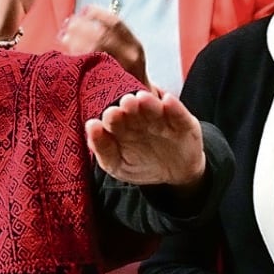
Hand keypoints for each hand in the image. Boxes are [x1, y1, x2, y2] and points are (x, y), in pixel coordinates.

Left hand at [59, 5, 146, 83]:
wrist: (136, 102)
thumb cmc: (126, 74)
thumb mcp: (127, 53)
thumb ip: (112, 38)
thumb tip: (82, 21)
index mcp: (135, 45)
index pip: (116, 23)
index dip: (98, 13)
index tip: (83, 10)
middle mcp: (131, 57)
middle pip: (102, 35)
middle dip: (82, 27)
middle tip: (68, 24)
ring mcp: (120, 72)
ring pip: (94, 50)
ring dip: (75, 40)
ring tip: (64, 36)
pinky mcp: (108, 85)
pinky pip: (88, 68)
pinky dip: (76, 57)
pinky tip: (67, 54)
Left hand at [86, 89, 204, 187]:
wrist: (175, 174)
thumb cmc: (141, 165)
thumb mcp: (118, 165)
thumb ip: (103, 149)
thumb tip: (90, 125)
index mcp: (121, 126)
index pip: (114, 119)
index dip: (112, 117)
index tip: (110, 115)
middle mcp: (140, 118)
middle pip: (134, 110)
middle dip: (129, 106)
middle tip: (126, 102)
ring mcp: (162, 119)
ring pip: (154, 109)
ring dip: (149, 103)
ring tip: (143, 99)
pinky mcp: (183, 123)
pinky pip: (178, 114)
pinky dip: (174, 107)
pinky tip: (168, 100)